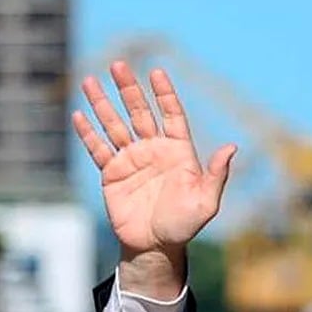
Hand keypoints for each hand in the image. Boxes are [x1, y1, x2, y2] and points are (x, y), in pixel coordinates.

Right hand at [73, 61, 235, 296]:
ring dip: (103, 103)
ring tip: (90, 80)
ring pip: (115, 125)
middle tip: (118, 65)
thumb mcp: (206, 202)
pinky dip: (88, 133)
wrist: (156, 246)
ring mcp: (131, 160)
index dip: (164, 94)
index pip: (170, 115)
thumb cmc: (185, 224)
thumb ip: (216, 174)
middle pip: (139, 112)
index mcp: (178, 151)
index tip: (156, 73)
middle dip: (129, 89)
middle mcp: (153, 150)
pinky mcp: (112, 174)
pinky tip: (79, 115)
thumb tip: (232, 147)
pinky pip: (98, 149)